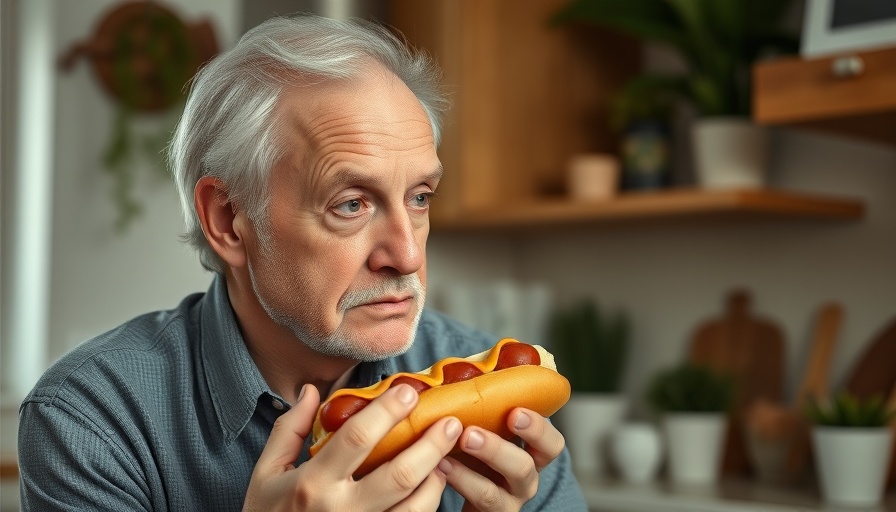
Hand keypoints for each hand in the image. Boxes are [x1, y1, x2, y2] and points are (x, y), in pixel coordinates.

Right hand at [243, 384, 462, 510]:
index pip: (358, 438)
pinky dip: (427, 503)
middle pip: (399, 475)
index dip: (387, 411)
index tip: (407, 391)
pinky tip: (431, 484)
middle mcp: (341, 510)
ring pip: (414, 506)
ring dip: (436, 477)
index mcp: (312, 483)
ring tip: (445, 453)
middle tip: (448, 421)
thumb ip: (289, 429)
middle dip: (430, 445)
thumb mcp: (266, 473)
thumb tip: (311, 392)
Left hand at [440, 409, 564, 511]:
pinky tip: (437, 467)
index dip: (538, 429)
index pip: (551, 444)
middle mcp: (523, 480)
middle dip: (497, 449)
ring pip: (493, 494)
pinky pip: (471, 505)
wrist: (460, 487)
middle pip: (524, 468)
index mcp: (531, 453)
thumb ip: (486, 405)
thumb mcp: (488, 427)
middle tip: (470, 434)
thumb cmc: (475, 449)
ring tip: (444, 455)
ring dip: (467, 474)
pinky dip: (453, 484)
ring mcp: (504, 503)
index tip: (515, 412)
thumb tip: (467, 368)